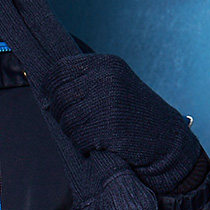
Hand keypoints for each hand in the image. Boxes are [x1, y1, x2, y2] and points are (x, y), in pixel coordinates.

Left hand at [40, 52, 199, 193]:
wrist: (165, 138)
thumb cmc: (133, 111)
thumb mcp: (114, 83)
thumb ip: (83, 81)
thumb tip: (43, 92)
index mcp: (106, 64)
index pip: (59, 70)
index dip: (49, 86)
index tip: (49, 97)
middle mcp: (107, 79)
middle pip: (59, 97)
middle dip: (59, 113)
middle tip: (73, 121)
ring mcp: (109, 103)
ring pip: (66, 120)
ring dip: (71, 131)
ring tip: (88, 132)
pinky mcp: (111, 128)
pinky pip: (78, 138)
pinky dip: (82, 145)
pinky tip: (96, 144)